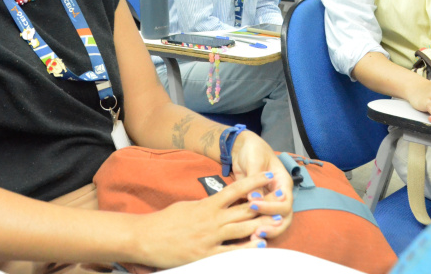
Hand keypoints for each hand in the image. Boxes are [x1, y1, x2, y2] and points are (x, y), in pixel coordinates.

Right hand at [135, 171, 278, 268]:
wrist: (147, 237)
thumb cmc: (166, 221)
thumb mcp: (188, 206)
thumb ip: (206, 206)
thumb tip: (220, 203)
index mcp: (207, 205)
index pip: (235, 189)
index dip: (254, 182)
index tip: (268, 175)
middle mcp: (211, 219)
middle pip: (243, 210)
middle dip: (265, 204)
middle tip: (283, 200)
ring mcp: (210, 238)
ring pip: (241, 229)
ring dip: (261, 225)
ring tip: (277, 221)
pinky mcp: (206, 254)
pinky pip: (231, 252)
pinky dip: (246, 248)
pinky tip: (260, 244)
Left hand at [230, 131, 292, 239]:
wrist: (242, 149)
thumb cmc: (252, 150)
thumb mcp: (255, 160)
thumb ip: (255, 179)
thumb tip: (254, 199)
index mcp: (283, 182)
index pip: (285, 201)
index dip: (271, 206)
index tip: (253, 204)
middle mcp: (279, 194)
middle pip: (284, 216)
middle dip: (273, 226)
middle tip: (257, 231)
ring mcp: (270, 201)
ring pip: (276, 222)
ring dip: (267, 231)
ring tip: (252, 237)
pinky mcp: (259, 206)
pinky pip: (262, 220)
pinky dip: (256, 228)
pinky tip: (247, 236)